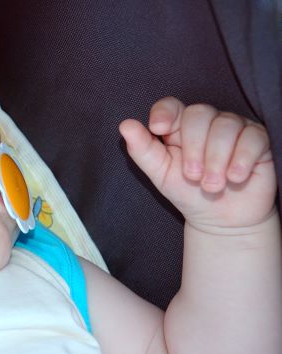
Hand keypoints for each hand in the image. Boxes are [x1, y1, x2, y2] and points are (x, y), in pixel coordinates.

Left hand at [119, 97, 276, 229]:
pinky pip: (252, 137)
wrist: (221, 219)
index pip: (171, 105)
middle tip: (192, 177)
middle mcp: (207, 122)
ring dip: (216, 159)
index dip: (165, 112)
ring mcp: (234, 128)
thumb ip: (142, 150)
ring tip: (212, 185)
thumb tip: (125, 125)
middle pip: (199, 113)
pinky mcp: (258, 139)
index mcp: (179, 127)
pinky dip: (241, 159)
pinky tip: (234, 177)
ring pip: (225, 125)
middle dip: (194, 147)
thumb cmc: (188, 193)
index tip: (157, 129)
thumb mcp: (160, 174)